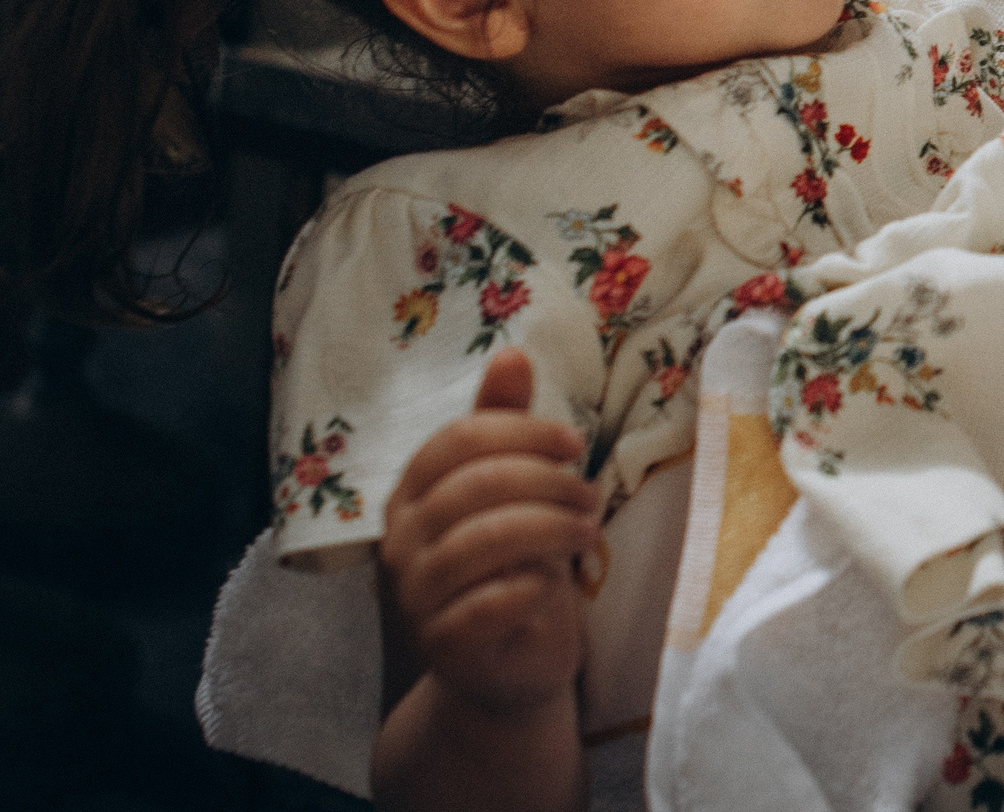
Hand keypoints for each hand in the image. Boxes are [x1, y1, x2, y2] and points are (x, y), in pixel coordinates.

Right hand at [379, 350, 598, 713]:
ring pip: (479, 544)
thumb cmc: (513, 562)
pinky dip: (527, 589)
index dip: (522, 432)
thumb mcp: (512, 489)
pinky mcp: (444, 645)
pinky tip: (550, 586)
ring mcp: (416, 596)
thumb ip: (505, 426)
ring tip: (586, 530)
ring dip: (548, 529)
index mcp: (413, 492)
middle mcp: (401, 541)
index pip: (457, 441)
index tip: (573, 442)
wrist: (508, 661)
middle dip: (546, 482)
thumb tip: (512, 354)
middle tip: (590, 494)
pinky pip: (485, 606)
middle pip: (474, 487)